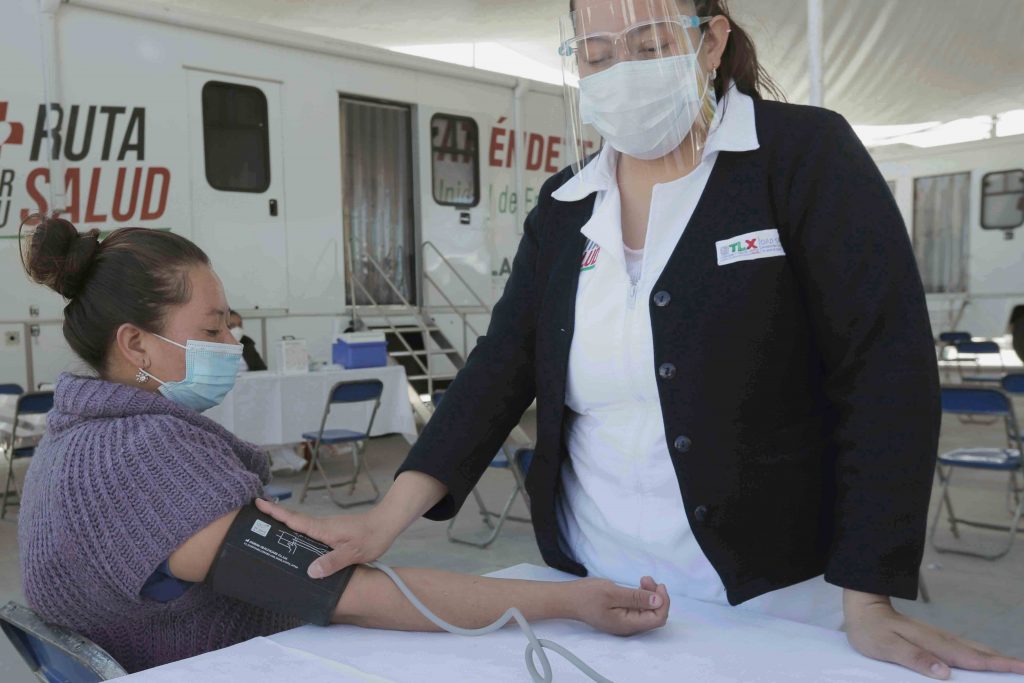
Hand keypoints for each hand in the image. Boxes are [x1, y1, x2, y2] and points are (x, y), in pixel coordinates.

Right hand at [255, 498, 395, 578]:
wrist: (387, 524)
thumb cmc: (371, 537)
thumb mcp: (352, 553)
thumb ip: (332, 562)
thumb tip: (310, 572)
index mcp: (322, 528)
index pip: (294, 519)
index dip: (275, 512)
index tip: (257, 503)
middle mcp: (321, 525)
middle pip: (293, 520)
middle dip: (273, 516)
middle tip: (254, 516)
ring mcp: (327, 527)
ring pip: (301, 525)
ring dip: (285, 524)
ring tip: (267, 530)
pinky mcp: (332, 531)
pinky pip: (310, 530)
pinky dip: (298, 531)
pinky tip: (296, 542)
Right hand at [571, 576, 669, 635]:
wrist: (567, 599)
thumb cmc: (587, 595)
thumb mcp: (612, 592)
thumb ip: (636, 597)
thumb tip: (658, 600)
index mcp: (628, 624)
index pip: (657, 619)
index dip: (663, 602)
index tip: (658, 585)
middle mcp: (629, 626)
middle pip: (655, 615)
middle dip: (657, 597)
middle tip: (647, 578)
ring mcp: (625, 621)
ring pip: (647, 611)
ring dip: (650, 595)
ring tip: (643, 579)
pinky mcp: (621, 615)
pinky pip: (638, 608)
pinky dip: (641, 596)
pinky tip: (638, 585)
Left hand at [844, 590, 1023, 678]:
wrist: (862, 607)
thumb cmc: (871, 629)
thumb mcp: (887, 646)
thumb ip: (915, 658)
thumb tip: (945, 672)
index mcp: (934, 643)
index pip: (972, 658)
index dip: (998, 665)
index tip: (1021, 670)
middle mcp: (941, 640)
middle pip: (980, 653)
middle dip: (1005, 663)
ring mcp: (938, 639)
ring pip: (974, 650)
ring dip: (995, 660)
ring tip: (1015, 669)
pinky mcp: (933, 640)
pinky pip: (963, 651)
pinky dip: (980, 657)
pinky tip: (984, 663)